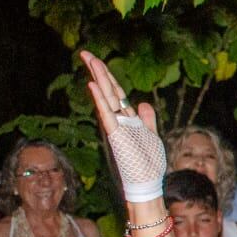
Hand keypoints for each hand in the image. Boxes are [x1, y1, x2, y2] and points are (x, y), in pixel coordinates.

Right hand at [80, 49, 166, 202]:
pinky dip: (100, 100)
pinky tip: (92, 85)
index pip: (117, 93)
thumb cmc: (149, 164)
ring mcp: (116, 127)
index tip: (98, 61)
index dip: (109, 76)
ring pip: (106, 97)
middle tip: (85, 53)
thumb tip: (141, 103)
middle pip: (109, 90)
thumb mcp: (152, 135)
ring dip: (98, 78)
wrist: (147, 183)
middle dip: (98, 70)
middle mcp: (119, 121)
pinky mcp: (115, 136)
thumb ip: (147, 119)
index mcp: (127, 119)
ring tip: (89, 59)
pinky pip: (106, 114)